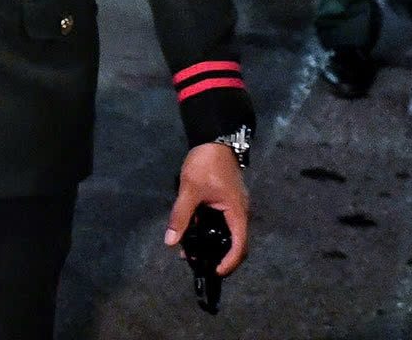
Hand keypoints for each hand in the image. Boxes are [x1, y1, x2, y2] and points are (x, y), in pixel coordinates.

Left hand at [165, 142, 248, 275]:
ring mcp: (235, 207)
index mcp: (237, 213)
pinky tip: (194, 231)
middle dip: (220, 256)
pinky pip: (223, 223)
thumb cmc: (206, 164)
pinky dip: (212, 231)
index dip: (229, 263)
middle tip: (199, 263)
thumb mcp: (190, 190)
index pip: (240, 246)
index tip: (215, 272)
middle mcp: (240, 213)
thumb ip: (181, 216)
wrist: (214, 138)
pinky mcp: (227, 201)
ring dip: (214, 244)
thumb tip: (171, 241)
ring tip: (192, 251)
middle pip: (236, 243)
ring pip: (228, 233)